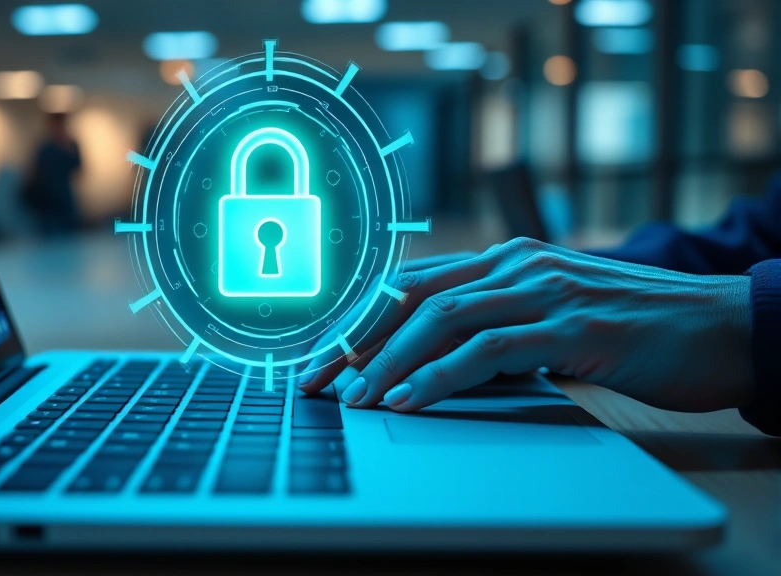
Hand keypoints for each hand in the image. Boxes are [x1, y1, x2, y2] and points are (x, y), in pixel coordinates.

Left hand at [300, 238, 753, 412]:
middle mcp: (516, 265)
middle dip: (352, 341)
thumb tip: (432, 368)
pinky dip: (442, 375)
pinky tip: (410, 399)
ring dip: (387, 362)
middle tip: (311, 380)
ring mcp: (545, 290)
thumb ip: (495, 332)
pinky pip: (490, 349)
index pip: (411, 284)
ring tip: (351, 399)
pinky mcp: (574, 324)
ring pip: (442, 319)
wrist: (722, 322)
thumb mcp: (549, 322)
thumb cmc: (630, 327)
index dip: (357, 320)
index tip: (317, 356)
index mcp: (505, 261)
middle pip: (411, 297)